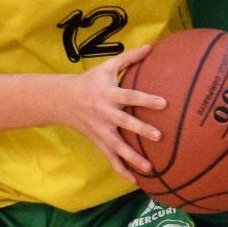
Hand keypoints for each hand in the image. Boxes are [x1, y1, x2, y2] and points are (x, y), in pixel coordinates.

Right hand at [63, 47, 166, 181]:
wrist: (63, 100)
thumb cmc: (91, 81)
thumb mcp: (107, 67)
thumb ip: (130, 58)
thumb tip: (152, 46)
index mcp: (109, 95)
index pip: (130, 96)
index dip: (146, 99)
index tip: (164, 103)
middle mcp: (105, 114)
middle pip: (125, 123)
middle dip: (141, 130)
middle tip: (159, 137)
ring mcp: (101, 131)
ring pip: (118, 147)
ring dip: (133, 158)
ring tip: (150, 168)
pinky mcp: (98, 142)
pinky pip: (111, 159)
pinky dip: (122, 170)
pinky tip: (135, 181)